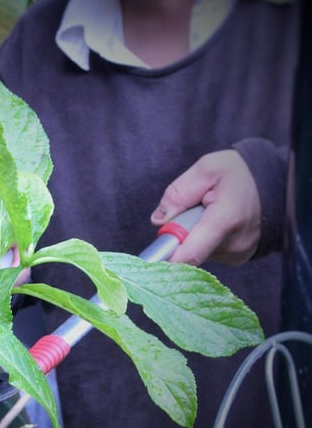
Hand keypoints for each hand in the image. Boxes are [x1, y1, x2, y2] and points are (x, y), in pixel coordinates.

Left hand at [150, 149, 260, 265]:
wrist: (275, 180)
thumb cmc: (239, 172)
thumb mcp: (206, 169)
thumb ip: (178, 193)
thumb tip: (159, 221)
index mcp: (226, 220)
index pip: (189, 254)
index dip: (166, 258)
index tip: (152, 257)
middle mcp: (235, 243)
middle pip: (188, 252)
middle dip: (180, 234)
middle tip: (191, 211)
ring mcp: (239, 253)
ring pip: (198, 252)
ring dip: (195, 236)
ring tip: (210, 214)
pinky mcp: (239, 257)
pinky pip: (210, 253)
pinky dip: (206, 240)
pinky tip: (218, 224)